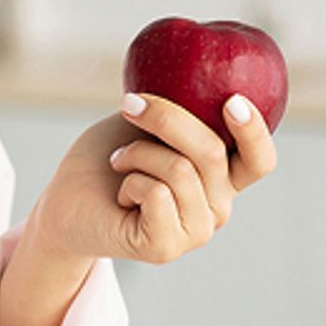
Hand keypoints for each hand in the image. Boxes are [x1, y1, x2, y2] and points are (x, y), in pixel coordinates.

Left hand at [26, 90, 277, 265]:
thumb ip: (180, 111)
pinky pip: (157, 193)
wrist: (66, 201)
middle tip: (130, 105)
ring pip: (180, 169)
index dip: (253, 130)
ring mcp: (196, 230)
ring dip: (137, 154)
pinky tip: (121, 195)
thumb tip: (198, 78)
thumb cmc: (109, 157)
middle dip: (165, 118)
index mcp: (222, 176)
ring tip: (119, 162)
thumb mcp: (147, 123)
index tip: (232, 100)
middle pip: (211, 151)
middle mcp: (218, 206)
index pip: (259, 159)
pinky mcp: (167, 246)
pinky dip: (130, 181)